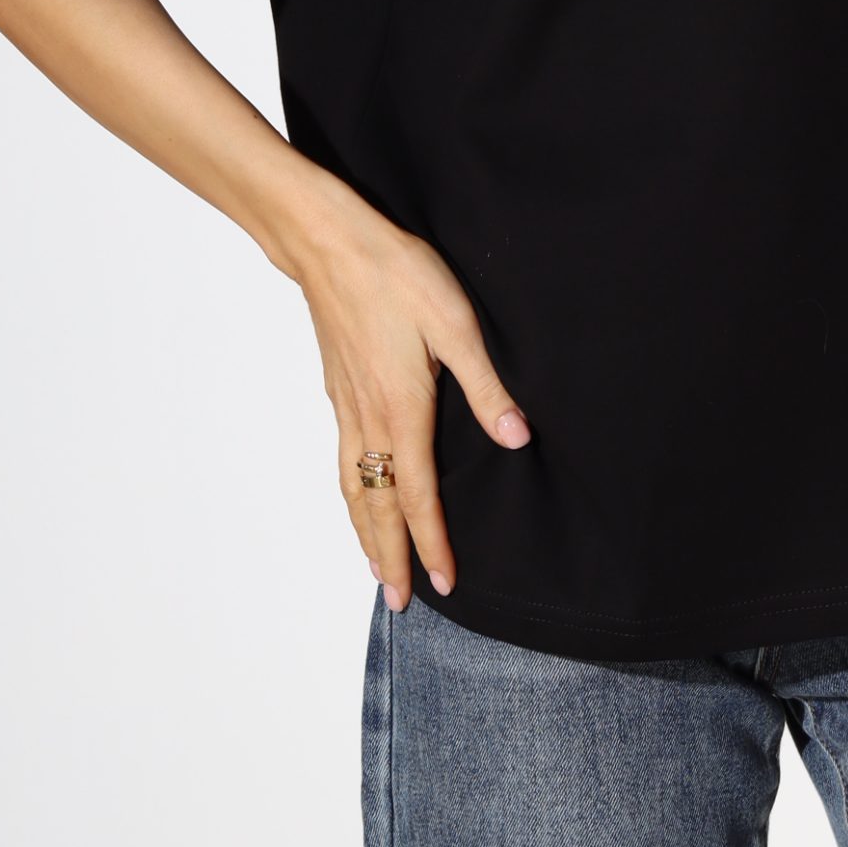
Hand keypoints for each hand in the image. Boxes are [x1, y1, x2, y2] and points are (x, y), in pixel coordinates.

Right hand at [291, 195, 531, 611]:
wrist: (330, 244)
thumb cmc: (397, 275)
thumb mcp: (456, 324)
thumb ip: (486, 386)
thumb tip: (517, 439)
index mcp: (403, 410)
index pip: (419, 496)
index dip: (432, 543)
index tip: (444, 583)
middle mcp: (369, 418)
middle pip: (377, 507)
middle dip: (390, 557)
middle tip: (397, 603)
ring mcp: (347, 405)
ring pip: (353, 487)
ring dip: (365, 532)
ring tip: (375, 565)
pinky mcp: (337, 387)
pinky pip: (343, 460)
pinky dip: (350, 494)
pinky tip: (356, 492)